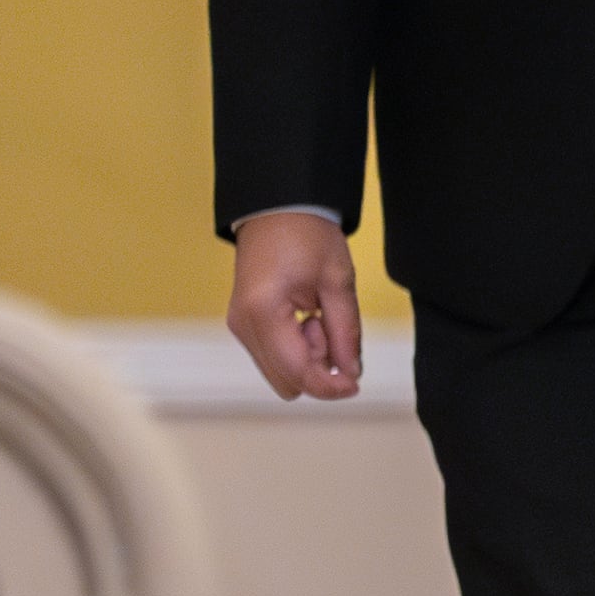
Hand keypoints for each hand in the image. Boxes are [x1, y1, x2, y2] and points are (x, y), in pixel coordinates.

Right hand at [223, 213, 367, 401]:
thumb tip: (350, 374)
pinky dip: (297, 349)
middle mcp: (243, 325)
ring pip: (280, 373)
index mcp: (263, 312)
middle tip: (331, 327)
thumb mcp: (338, 281)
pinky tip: (306, 317)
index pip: (297, 372)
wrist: (277, 208)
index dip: (330, 386)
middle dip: (317, 367)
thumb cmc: (307, 235)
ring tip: (318, 316)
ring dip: (307, 358)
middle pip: (286, 381)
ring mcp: (240, 326)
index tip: (355, 383)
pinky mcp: (244, 324)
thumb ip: (346, 332)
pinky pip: (275, 356)